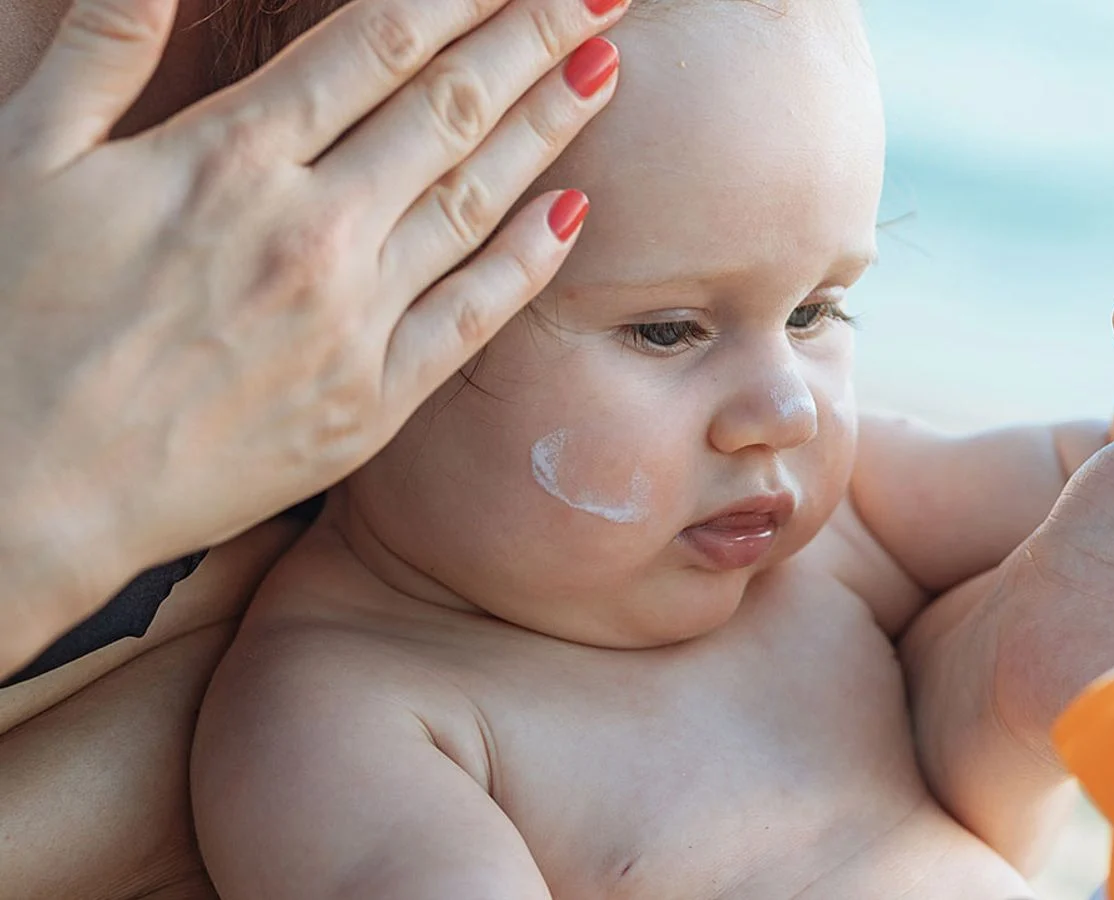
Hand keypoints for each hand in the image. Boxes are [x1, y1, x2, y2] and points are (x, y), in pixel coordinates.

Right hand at [0, 0, 624, 660]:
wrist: (21, 491)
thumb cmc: (8, 319)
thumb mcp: (22, 157)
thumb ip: (99, 45)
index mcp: (230, 157)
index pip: (378, 45)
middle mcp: (310, 231)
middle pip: (450, 109)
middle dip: (534, 37)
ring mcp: (352, 321)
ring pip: (477, 200)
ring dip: (548, 127)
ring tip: (603, 69)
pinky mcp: (372, 404)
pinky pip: (473, 318)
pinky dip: (527, 259)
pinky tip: (573, 211)